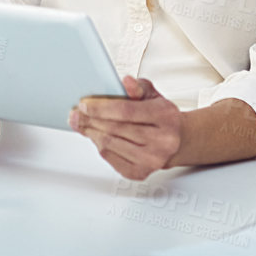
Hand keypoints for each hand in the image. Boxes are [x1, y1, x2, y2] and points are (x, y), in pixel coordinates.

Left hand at [68, 76, 182, 179]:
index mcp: (165, 117)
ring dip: (91, 133)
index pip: (126, 111)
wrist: (179, 142)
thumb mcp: (154, 95)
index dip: (101, 108)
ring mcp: (151, 160)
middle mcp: (161, 141)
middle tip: (76, 114)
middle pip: (115, 129)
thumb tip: (126, 82)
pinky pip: (111, 159)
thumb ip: (138, 86)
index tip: (84, 104)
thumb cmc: (163, 117)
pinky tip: (96, 136)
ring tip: (82, 123)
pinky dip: (99, 146)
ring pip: (110, 145)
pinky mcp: (141, 173)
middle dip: (90, 120)